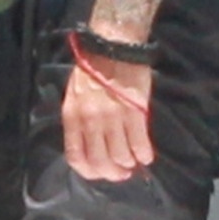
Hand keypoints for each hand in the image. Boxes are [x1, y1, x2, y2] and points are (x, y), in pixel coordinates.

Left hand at [61, 53, 153, 181]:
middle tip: (122, 173)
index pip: (76, 157)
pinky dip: (143, 154)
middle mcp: (90, 120)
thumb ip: (78, 121)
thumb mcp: (74, 96)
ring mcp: (112, 116)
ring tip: (134, 161)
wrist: (112, 45)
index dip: (90, 172)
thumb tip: (90, 147)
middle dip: (112, 173)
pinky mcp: (134, 111)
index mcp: (72, 116)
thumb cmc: (92, 70)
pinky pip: (139, 143)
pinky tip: (146, 156)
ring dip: (129, 164)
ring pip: (120, 156)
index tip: (101, 173)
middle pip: (100, 162)